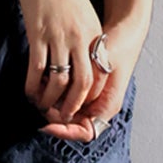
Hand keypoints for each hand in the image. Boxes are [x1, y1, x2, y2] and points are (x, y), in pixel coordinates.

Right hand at [17, 0, 105, 124]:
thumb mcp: (85, 15)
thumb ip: (86, 38)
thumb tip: (82, 62)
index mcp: (94, 35)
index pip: (99, 73)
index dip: (90, 94)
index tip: (81, 104)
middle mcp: (80, 39)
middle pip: (82, 83)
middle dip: (73, 104)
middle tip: (64, 115)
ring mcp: (59, 38)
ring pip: (59, 80)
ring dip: (51, 99)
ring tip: (44, 107)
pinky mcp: (38, 35)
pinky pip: (37, 69)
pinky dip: (33, 86)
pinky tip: (29, 93)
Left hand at [37, 9, 147, 141]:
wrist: (125, 29)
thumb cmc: (118, 47)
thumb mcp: (103, 67)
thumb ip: (87, 87)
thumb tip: (67, 106)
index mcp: (108, 106)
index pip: (85, 132)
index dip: (65, 131)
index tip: (47, 124)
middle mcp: (100, 106)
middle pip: (72, 123)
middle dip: (54, 117)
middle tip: (38, 105)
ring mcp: (92, 97)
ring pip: (66, 110)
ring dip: (52, 105)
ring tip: (37, 95)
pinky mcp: (84, 86)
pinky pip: (66, 96)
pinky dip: (54, 92)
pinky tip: (43, 83)